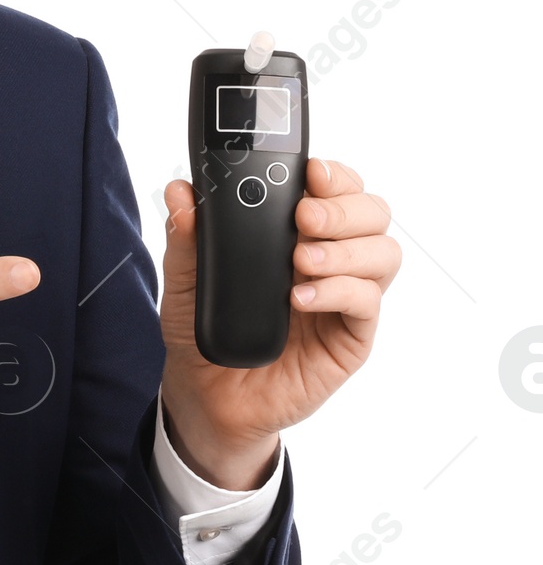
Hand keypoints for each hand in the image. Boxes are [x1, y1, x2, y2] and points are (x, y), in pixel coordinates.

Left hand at [158, 158, 400, 488]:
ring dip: (344, 249)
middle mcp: (331, 258)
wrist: (206, 393)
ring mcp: (345, 297)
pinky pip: (366, 304)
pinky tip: (300, 298)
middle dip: (343, 207)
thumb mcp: (183, 279)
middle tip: (303, 217)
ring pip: (383, 253)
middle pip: (372, 213)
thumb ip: (186, 236)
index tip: (310, 171)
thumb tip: (181, 193)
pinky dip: (337, 292)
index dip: (334, 175)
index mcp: (298, 233)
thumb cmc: (202, 328)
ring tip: (299, 261)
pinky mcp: (350, 338)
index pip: (337, 188)